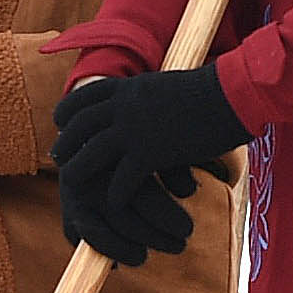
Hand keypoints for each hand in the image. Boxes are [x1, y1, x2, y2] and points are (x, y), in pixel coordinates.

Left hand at [51, 67, 243, 266]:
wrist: (232, 95)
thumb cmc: (209, 92)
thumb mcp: (165, 87)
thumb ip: (146, 96)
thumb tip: (141, 100)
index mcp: (128, 88)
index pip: (83, 97)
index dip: (67, 112)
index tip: (61, 123)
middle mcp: (124, 106)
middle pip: (78, 127)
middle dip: (66, 145)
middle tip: (60, 160)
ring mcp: (134, 130)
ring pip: (91, 155)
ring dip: (79, 173)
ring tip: (74, 189)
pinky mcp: (151, 153)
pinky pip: (122, 180)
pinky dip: (115, 196)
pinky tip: (114, 206)